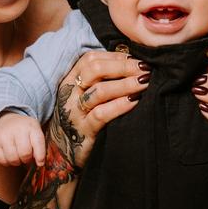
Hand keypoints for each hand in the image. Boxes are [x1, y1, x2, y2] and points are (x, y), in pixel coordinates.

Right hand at [0, 112, 48, 167]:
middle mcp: (17, 129)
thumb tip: (40, 164)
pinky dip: (7, 162)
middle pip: (25, 153)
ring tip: (17, 156)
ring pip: (13, 159)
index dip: (40, 156)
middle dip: (27, 159)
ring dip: (17, 162)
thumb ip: (39, 147)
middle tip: (26, 156)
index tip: (40, 162)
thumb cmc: (23, 130)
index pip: (38, 143)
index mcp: (31, 126)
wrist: (5, 120)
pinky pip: (2, 160)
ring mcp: (4, 135)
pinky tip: (8, 156)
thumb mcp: (35, 132)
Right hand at [48, 49, 146, 170]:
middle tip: (145, 70)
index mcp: (70, 80)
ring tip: (145, 83)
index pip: (91, 58)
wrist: (62, 152)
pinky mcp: (83, 131)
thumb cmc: (81, 119)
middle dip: (123, 67)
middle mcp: (69, 93)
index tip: (136, 59)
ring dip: (126, 84)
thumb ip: (99, 79)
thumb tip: (130, 62)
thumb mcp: (83, 95)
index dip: (115, 56)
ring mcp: (74, 112)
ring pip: (99, 91)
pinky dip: (120, 106)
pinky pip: (102, 114)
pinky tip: (135, 102)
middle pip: (95, 69)